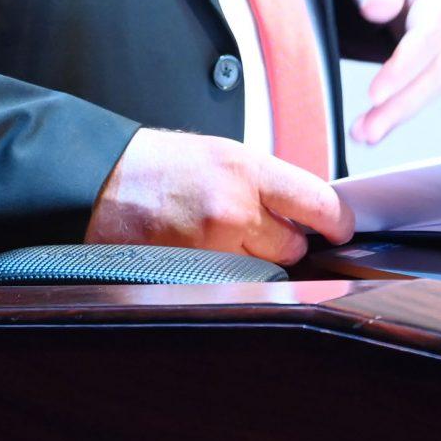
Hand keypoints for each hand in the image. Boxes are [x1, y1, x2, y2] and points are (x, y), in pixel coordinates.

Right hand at [83, 128, 352, 264]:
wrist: (98, 180)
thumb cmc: (156, 165)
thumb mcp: (221, 154)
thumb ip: (266, 183)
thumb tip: (305, 210)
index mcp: (246, 170)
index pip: (318, 202)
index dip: (337, 221)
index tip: (341, 228)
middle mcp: (233, 210)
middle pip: (294, 247)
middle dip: (287, 242)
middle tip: (264, 228)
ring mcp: (210, 247)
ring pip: (266, 272)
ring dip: (256, 263)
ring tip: (226, 240)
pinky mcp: (189, 276)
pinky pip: (231, 286)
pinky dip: (228, 278)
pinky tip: (206, 257)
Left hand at [344, 0, 440, 145]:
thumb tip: (381, 9)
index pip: (429, 34)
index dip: (404, 67)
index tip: (374, 94)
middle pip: (438, 68)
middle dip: (403, 103)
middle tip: (366, 130)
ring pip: (435, 83)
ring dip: (401, 112)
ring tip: (364, 134)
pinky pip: (427, 86)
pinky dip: (402, 108)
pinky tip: (375, 126)